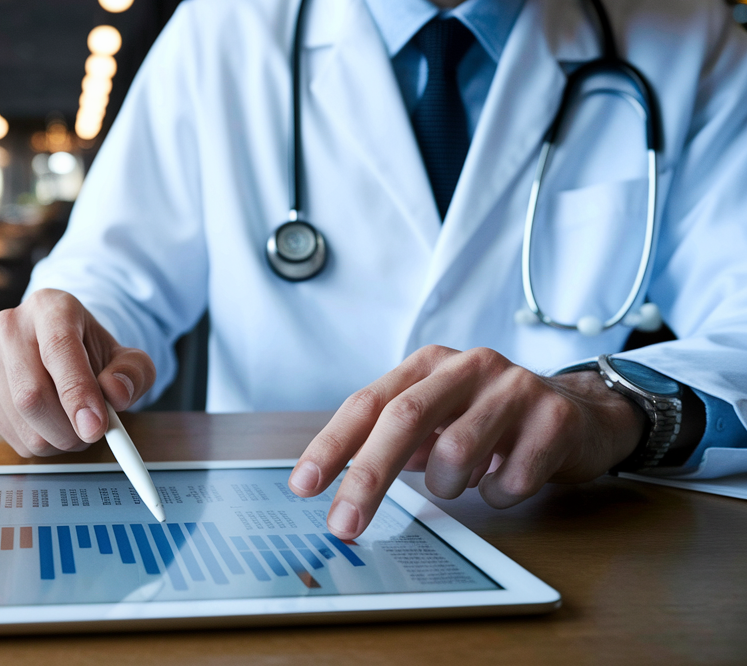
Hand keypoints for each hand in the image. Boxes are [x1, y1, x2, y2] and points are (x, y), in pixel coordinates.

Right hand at [0, 289, 156, 456]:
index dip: (77, 392)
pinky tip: (54, 426)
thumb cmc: (93, 353)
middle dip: (68, 428)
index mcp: (49, 307)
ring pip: (22, 419)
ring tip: (77, 425)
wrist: (61, 349)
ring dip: (57, 438)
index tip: (96, 426)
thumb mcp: (126, 357)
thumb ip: (133, 373)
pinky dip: (41, 443)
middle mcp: (12, 327)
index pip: (58, 348)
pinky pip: (11, 434)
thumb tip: (117, 393)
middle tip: (93, 434)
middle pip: (31, 392)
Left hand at [288, 346, 643, 538]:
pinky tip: (507, 477)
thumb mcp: (438, 418)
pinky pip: (508, 480)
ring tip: (465, 480)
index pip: (367, 403)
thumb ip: (391, 439)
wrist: (585, 412)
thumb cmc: (493, 419)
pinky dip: (498, 494)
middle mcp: (469, 366)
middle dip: (368, 478)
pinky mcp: (555, 418)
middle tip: (344, 525)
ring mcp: (515, 387)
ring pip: (455, 454)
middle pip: (403, 420)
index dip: (331, 446)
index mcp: (428, 364)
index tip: (303, 486)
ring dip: (450, 486)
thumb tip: (334, 485)